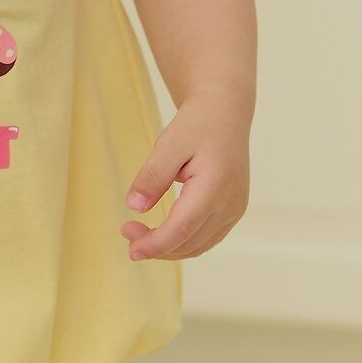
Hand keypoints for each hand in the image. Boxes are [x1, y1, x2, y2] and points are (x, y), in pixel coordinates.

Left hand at [120, 94, 249, 261]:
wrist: (225, 114)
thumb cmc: (196, 125)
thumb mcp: (168, 144)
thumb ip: (152, 176)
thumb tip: (134, 207)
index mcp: (215, 187)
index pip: (182, 228)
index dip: (155, 244)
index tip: (130, 249)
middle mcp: (230, 204)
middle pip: (190, 242)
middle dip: (156, 246)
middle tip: (126, 231)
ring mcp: (235, 209)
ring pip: (199, 246)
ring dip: (168, 248)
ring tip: (139, 233)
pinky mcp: (233, 210)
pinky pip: (207, 238)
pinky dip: (183, 242)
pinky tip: (162, 232)